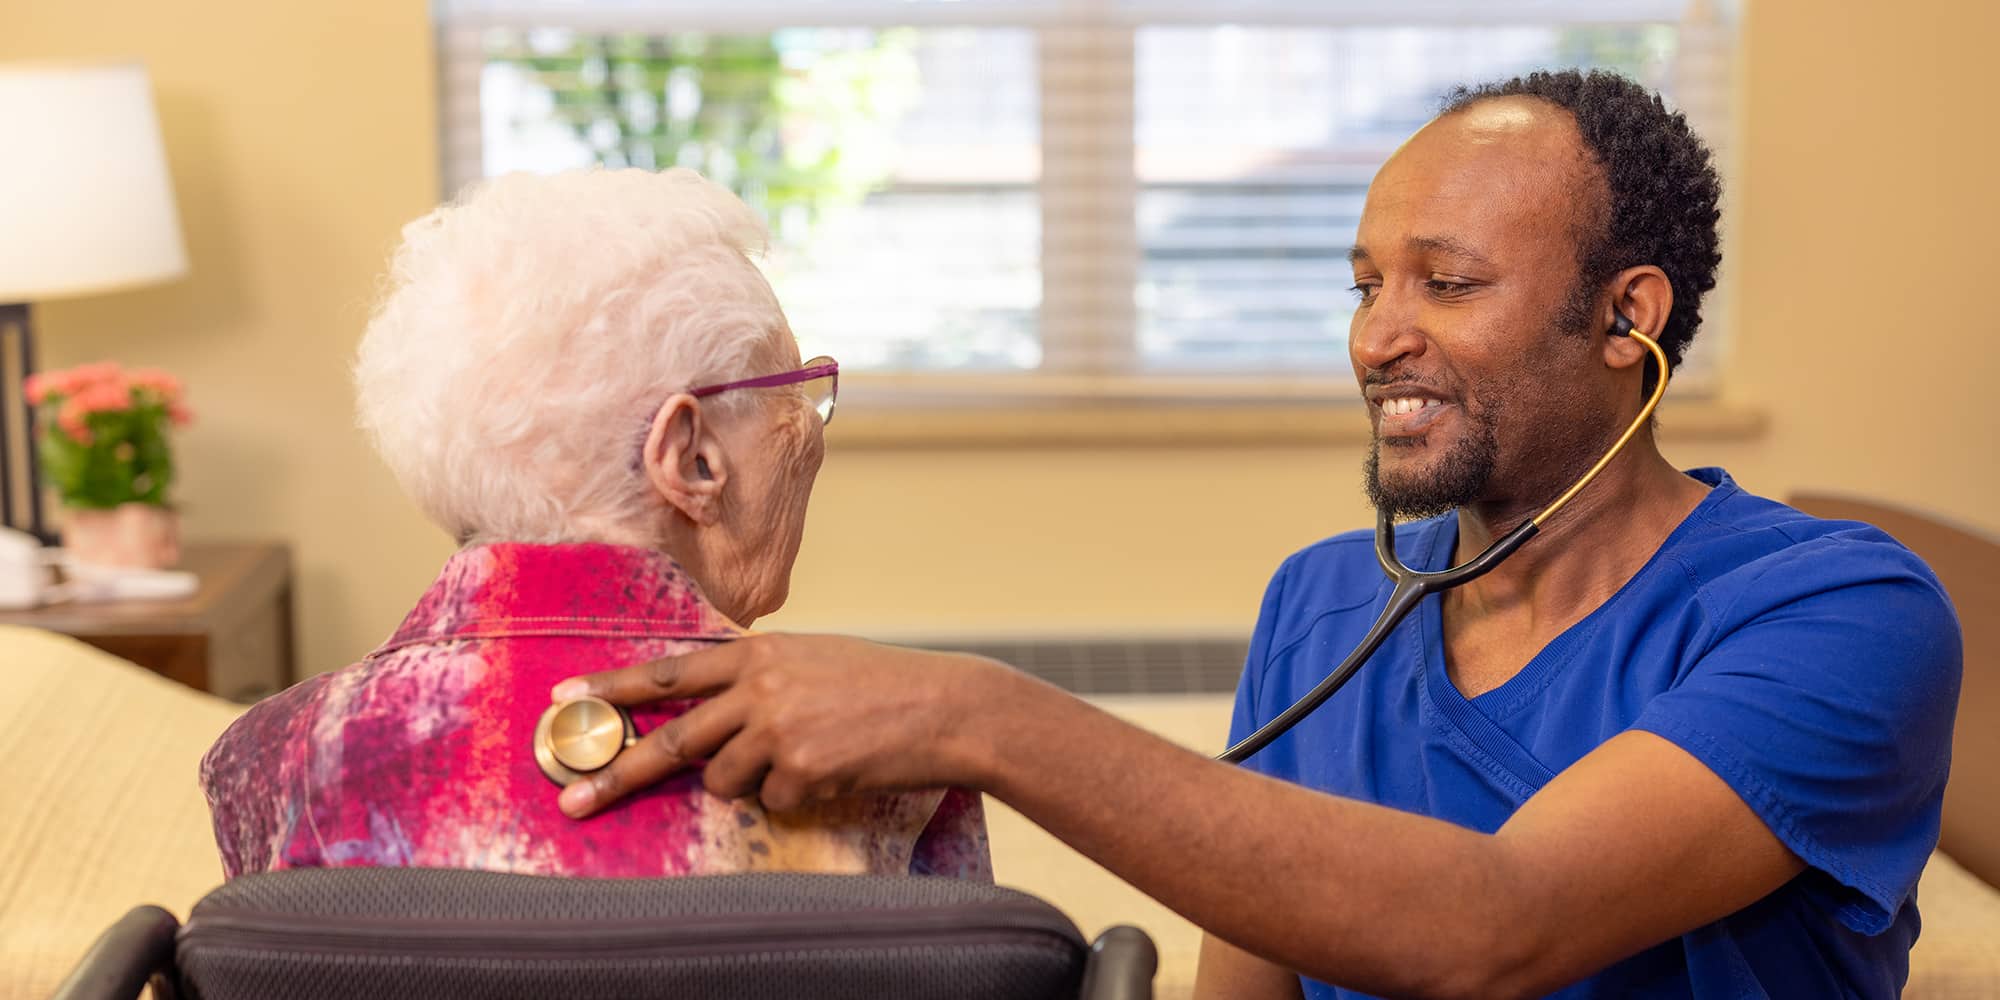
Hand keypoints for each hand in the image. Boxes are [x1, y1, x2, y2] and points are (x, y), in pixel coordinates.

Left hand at [550, 633, 1019, 815]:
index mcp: (758, 654)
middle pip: (671, 739)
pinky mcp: (801, 770)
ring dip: (751, 779)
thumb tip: (706, 713)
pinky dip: (798, 794)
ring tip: (806, 754)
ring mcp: (778, 730)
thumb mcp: (810, 659)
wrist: (944, 705)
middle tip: (573, 802)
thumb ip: (757, 678)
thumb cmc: (880, 683)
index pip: (668, 670)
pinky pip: (773, 800)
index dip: (612, 686)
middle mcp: (759, 688)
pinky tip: (836, 767)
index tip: (564, 697)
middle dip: (617, 774)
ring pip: (723, 779)